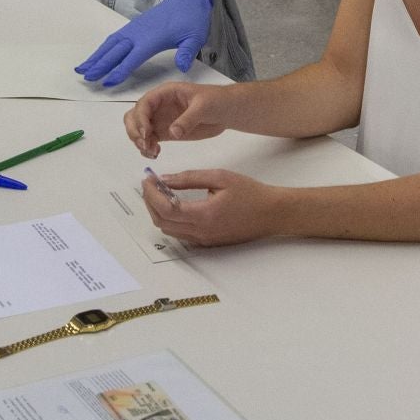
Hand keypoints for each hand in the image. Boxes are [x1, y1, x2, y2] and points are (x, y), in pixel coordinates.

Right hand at [75, 0, 213, 85]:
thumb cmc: (191, 19)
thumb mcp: (196, 37)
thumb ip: (187, 52)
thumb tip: (183, 67)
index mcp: (152, 39)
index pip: (132, 58)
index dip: (119, 71)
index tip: (107, 82)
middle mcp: (139, 33)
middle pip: (115, 51)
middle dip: (100, 65)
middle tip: (86, 78)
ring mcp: (134, 28)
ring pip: (110, 44)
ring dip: (96, 56)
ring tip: (82, 68)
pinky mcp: (134, 26)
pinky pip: (114, 38)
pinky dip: (103, 48)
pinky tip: (96, 56)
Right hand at [124, 82, 232, 156]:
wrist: (227, 111)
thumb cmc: (217, 101)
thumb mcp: (204, 106)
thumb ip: (188, 119)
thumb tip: (173, 132)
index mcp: (165, 93)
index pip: (144, 103)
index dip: (140, 118)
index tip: (145, 133)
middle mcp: (158, 106)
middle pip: (134, 116)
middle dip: (135, 131)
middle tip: (146, 145)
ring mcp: (160, 120)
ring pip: (138, 130)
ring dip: (139, 142)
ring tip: (153, 152)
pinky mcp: (166, 133)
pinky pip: (149, 141)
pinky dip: (147, 148)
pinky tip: (155, 154)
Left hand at [142, 168, 283, 245]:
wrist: (272, 213)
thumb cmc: (251, 193)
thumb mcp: (220, 177)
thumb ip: (190, 178)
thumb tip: (165, 179)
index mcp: (204, 215)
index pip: (166, 208)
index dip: (151, 194)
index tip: (147, 179)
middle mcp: (201, 232)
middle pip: (162, 222)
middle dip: (150, 202)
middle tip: (150, 184)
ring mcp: (204, 240)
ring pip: (169, 230)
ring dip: (158, 212)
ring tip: (159, 192)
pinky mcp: (207, 242)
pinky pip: (180, 234)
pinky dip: (170, 220)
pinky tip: (174, 204)